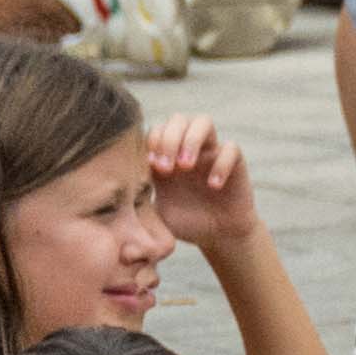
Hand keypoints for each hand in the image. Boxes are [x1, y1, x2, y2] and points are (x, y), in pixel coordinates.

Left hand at [142, 111, 259, 254]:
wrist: (218, 235)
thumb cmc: (185, 223)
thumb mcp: (158, 216)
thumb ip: (141, 209)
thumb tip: (120, 218)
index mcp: (167, 156)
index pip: (156, 129)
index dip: (152, 142)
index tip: (151, 167)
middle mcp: (188, 148)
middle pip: (178, 119)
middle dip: (169, 139)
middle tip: (166, 168)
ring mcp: (211, 152)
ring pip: (204, 122)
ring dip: (192, 139)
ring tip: (186, 166)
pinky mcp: (235, 162)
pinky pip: (231, 148)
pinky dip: (221, 163)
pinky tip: (213, 186)